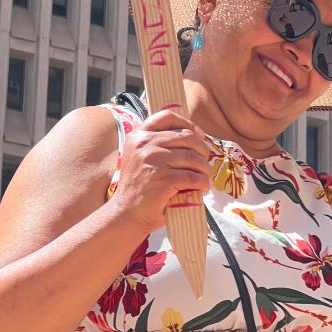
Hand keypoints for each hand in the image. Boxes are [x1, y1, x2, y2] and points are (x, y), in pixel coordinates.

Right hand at [111, 109, 211, 232]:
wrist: (126, 214)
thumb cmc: (138, 187)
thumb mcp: (140, 157)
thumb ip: (157, 143)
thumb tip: (193, 134)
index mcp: (138, 135)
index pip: (167, 117)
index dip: (188, 124)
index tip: (199, 135)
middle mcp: (144, 144)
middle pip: (186, 137)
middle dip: (202, 149)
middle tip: (205, 161)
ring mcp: (153, 161)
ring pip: (192, 157)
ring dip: (204, 168)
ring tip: (205, 176)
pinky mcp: (163, 180)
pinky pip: (192, 177)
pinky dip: (202, 182)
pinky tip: (203, 187)